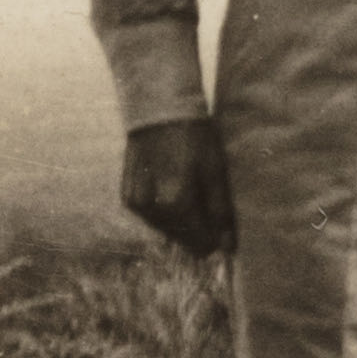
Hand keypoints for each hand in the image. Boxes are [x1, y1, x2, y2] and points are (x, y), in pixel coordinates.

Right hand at [122, 117, 238, 258]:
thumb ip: (220, 211)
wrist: (158, 110)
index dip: (214, 239)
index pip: (199, 241)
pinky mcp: (128, 197)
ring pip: (165, 228)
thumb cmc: (194, 136)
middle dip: (196, 229)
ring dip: (179, 221)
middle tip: (207, 208)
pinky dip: (163, 211)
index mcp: (177, 203)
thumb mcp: (215, 171)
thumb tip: (228, 248)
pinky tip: (171, 191)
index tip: (222, 233)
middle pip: (181, 236)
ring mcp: (137, 204)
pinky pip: (150, 216)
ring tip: (189, 193)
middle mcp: (153, 209)